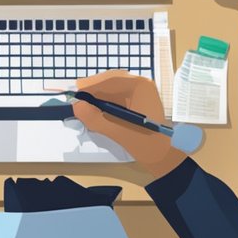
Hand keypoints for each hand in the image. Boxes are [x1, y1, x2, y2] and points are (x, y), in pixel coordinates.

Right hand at [70, 70, 185, 179]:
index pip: (110, 80)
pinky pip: (116, 97)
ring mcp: (139, 92)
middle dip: (93, 92)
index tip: (75, 92)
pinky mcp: (136, 101)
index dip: (91, 85)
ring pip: (111, 90)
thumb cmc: (145, 144)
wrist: (163, 157)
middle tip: (77, 101)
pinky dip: (104, 104)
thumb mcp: (117, 131)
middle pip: (110, 82)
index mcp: (140, 86)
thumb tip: (76, 106)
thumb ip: (95, 118)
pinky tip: (96, 112)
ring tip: (84, 108)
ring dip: (97, 98)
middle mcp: (140, 84)